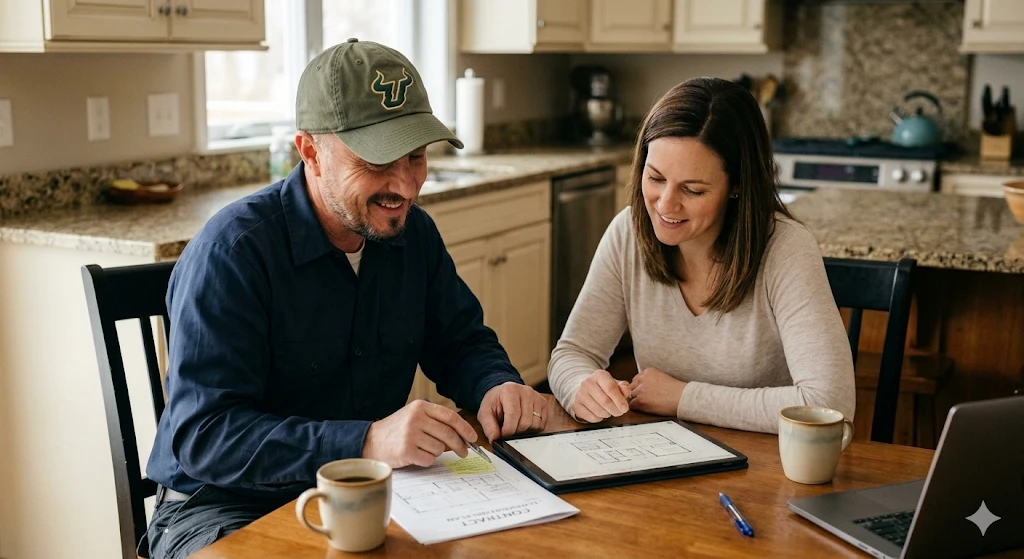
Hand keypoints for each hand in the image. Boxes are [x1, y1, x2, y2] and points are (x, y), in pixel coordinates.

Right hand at [362, 400, 477, 467]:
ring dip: (437, 452)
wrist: (371, 441)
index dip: (465, 428)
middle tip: (464, 452)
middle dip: (460, 445)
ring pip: (439, 448)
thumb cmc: (397, 430)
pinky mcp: (406, 450)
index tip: (473, 437)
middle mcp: (416, 418)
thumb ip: (435, 420)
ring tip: (424, 449)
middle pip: (448, 434)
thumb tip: (462, 434)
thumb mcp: (414, 416)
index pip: (450, 417)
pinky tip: (417, 455)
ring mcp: (410, 434)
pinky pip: (429, 459)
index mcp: (420, 407)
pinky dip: (427, 460)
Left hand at [478, 382, 548, 441]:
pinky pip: (542, 424)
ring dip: (525, 430)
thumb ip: (488, 426)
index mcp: (510, 391)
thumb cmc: (495, 402)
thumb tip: (494, 439)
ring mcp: (537, 397)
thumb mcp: (485, 412)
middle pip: (525, 423)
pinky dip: (533, 428)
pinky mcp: (543, 403)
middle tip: (508, 429)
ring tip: (516, 424)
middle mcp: (526, 391)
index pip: (513, 416)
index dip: (508, 430)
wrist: (503, 393)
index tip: (502, 434)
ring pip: (535, 425)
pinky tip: (524, 423)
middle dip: (515, 431)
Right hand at [571, 369, 631, 422]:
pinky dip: (599, 418)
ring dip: (608, 414)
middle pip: (605, 401)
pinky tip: (600, 413)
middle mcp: (587, 382)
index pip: (611, 388)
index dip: (619, 400)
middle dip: (615, 410)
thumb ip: (623, 387)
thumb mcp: (615, 384)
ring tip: (610, 411)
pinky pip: (591, 417)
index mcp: (599, 375)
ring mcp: (580, 394)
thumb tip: (626, 390)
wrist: (586, 388)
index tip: (625, 408)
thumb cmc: (604, 387)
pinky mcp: (575, 405)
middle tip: (620, 412)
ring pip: (598, 411)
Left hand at [628, 367, 686, 416]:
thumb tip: (641, 387)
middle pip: (632, 387)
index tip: (647, 392)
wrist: (683, 398)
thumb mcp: (662, 377)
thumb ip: (650, 379)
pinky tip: (647, 408)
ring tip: (649, 404)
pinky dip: (637, 408)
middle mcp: (642, 378)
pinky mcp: (640, 401)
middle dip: (637, 393)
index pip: (636, 379)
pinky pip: (632, 405)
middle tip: (647, 399)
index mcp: (648, 371)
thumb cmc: (677, 390)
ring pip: (631, 396)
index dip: (640, 387)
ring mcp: (640, 390)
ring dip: (637, 400)